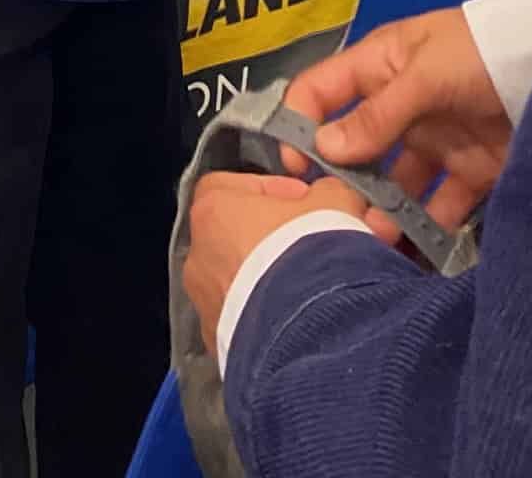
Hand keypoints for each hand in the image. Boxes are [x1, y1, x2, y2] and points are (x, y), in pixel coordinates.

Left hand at [184, 173, 382, 357]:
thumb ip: (327, 192)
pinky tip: (299, 323)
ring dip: (268, 282)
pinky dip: (266, 319)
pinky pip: (243, 322)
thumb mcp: (334, 202)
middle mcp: (198, 256)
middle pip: (234, 236)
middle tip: (311, 248)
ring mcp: (204, 304)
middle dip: (271, 240)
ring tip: (310, 291)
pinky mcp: (220, 345)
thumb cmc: (310, 253)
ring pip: (237, 283)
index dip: (271, 190)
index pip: (231, 185)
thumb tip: (332, 196)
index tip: (303, 203)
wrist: (309, 331)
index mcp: (212, 210)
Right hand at [283, 6, 512, 231]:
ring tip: (373, 245)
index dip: (299, 125)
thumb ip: (377, 115)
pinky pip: (441, 208)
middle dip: (343, 184)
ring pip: (396, 185)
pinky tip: (416, 256)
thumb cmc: (478, 53)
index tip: (295, 171)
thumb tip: (323, 150)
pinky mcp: (470, 173)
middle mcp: (400, 107)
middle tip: (335, 222)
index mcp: (379, 68)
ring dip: (382, 213)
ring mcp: (434, 142)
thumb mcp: (424, 73)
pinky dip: (429, 232)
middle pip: (356, 148)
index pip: (322, 93)